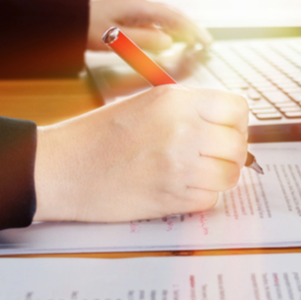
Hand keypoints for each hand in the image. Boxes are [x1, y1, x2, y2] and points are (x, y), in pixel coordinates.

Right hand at [33, 85, 248, 222]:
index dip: (235, 122)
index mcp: (175, 100)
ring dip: (218, 176)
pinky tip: (178, 187)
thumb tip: (227, 124)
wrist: (63, 169)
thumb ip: (188, 109)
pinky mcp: (172, 198)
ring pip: (230, 174)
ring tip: (195, 173)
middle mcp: (182, 129)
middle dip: (230, 152)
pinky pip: (210, 199)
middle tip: (212, 156)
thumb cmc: (99, 136)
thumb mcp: (146, 104)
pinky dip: (200, 196)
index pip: (237, 108)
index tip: (226, 130)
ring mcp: (179, 165)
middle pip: (237, 144)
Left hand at [86, 0, 212, 50]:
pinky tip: (170, 40)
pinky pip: (156, 23)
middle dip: (191, 28)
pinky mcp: (130, 16)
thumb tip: (169, 42)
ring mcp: (135, 10)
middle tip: (205, 42)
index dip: (192, 30)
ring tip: (193, 42)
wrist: (69, 20)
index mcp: (139, 7)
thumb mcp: (115, 38)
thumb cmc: (88, 29)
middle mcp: (140, 5)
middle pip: (173, 15)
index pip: (173, 18)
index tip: (205, 42)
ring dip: (181, 29)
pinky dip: (168, 31)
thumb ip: (143, 41)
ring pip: (165, 18)